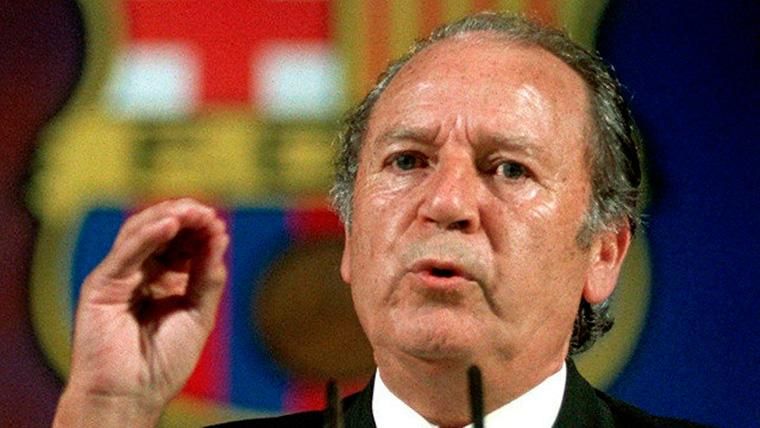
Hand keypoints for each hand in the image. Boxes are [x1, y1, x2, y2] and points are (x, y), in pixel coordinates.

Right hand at [54, 199, 228, 426]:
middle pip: (161, 231)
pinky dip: (148, 235)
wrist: (130, 397)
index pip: (181, 243)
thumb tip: (220, 235)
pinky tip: (170, 223)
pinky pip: (126, 252)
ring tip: (194, 212)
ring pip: (140, 232)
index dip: (200, 230)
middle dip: (186, 218)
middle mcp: (140, 273)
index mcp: (164, 281)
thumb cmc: (162, 364)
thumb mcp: (197, 314)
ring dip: (169, 217)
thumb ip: (207, 277)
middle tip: (208, 214)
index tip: (220, 225)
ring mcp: (120, 276)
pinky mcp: (102, 284)